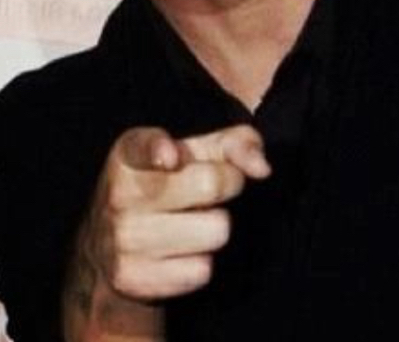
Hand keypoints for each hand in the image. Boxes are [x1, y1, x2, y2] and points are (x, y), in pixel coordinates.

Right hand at [63, 125, 268, 340]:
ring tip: (191, 221)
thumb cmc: (171, 183)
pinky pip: (200, 270)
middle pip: (210, 185)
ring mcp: (122, 239)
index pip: (143, 146)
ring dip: (214, 227)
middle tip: (209, 191)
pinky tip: (179, 251)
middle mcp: (120, 194)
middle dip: (226, 185)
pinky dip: (200, 262)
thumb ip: (238, 144)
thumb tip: (262, 168)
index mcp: (130, 155)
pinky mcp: (131, 278)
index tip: (171, 156)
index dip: (159, 149)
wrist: (112, 246)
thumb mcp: (201, 151)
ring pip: (215, 231)